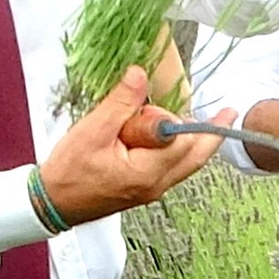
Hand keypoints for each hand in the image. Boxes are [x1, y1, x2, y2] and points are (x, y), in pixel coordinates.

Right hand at [40, 67, 218, 222]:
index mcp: (147, 173)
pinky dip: (177, 149)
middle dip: (208, 133)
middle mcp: (156, 185)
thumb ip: (120, 103)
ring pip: (186, 163)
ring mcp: (153, 189)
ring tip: (200, 119)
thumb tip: (140, 75)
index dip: (173, 119)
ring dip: (192, 140)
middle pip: (196, 157)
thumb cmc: (68, 172)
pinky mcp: (145, 188)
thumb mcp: (92, 130)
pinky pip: (172, 167)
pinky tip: (170, 134)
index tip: (162, 103)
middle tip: (227, 112)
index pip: (181, 142)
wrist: (52, 203)